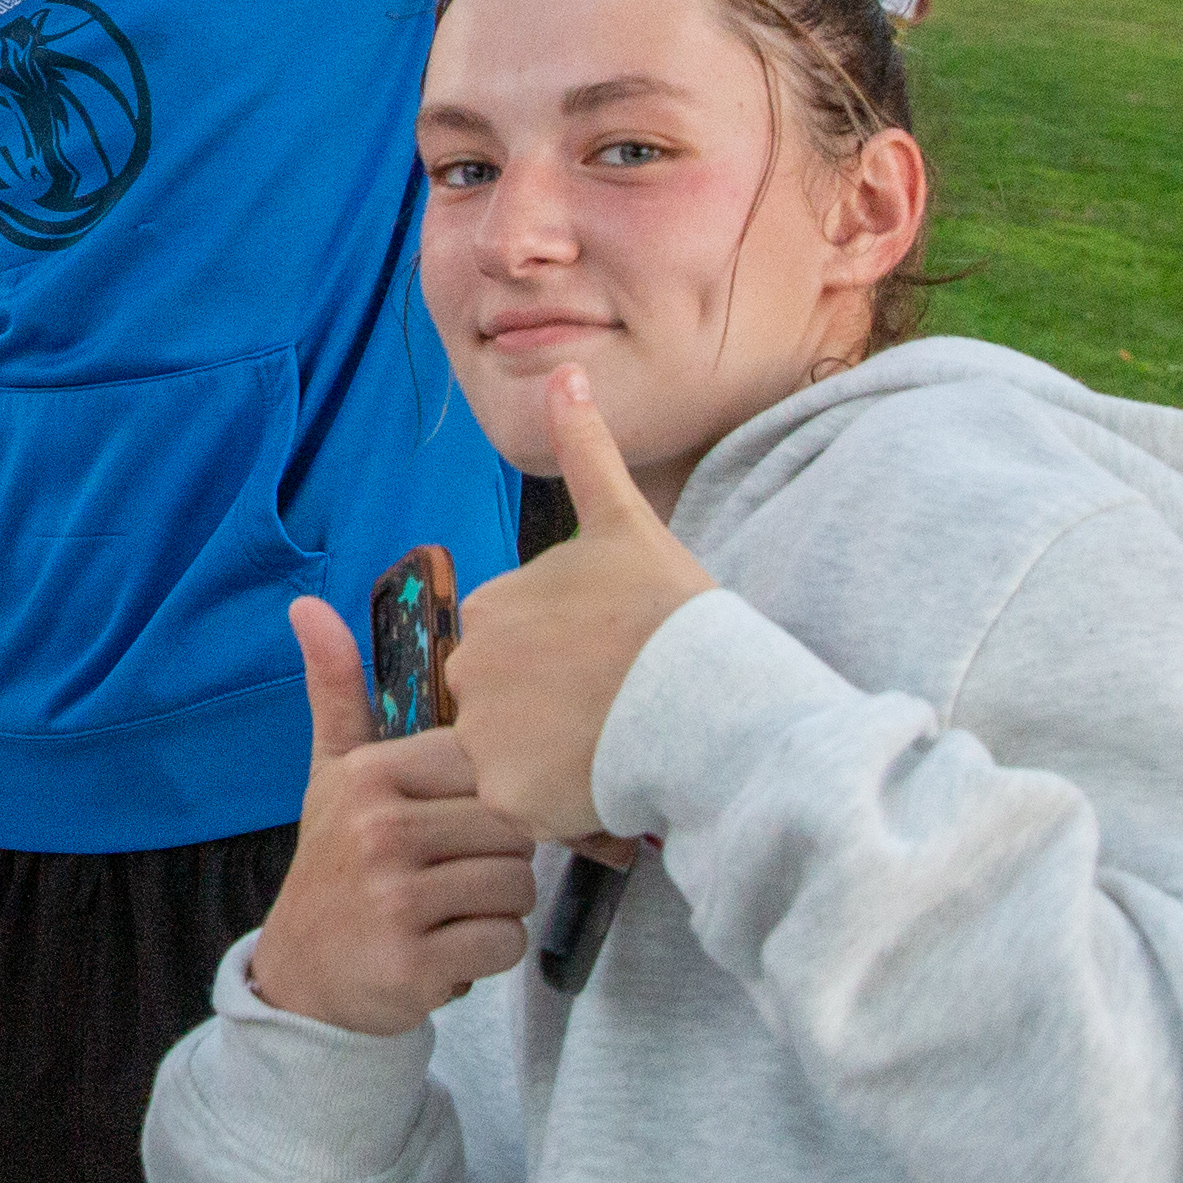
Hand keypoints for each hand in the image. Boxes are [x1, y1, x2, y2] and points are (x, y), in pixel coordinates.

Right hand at [242, 593, 548, 1036]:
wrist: (304, 976)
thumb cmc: (336, 865)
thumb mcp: (331, 775)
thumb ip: (336, 692)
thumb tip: (306, 604)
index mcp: (370, 775)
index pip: (487, 767)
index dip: (487, 796)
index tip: (454, 820)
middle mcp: (379, 831)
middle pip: (511, 828)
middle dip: (497, 857)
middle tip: (451, 874)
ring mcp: (394, 899)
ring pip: (517, 885)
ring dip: (497, 906)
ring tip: (450, 908)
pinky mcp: (413, 963)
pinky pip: (506, 941)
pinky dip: (489, 952)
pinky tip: (448, 946)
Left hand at [444, 369, 717, 843]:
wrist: (714, 701)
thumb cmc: (676, 615)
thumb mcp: (626, 525)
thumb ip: (586, 453)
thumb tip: (565, 372)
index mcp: (489, 609)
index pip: (512, 652)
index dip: (565, 668)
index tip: (613, 667)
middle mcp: (468, 669)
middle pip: (505, 707)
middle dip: (552, 716)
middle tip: (618, 712)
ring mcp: (483, 734)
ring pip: (514, 760)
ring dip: (556, 762)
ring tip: (618, 748)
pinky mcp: (506, 795)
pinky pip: (526, 810)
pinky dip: (561, 807)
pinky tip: (606, 786)